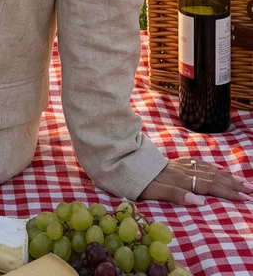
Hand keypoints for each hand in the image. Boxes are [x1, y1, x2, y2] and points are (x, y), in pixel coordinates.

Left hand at [138, 156, 252, 205]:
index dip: (226, 192)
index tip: (244, 199)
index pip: (208, 186)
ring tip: (241, 182)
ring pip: (207, 169)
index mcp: (178, 179)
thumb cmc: (133, 178)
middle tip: (250, 192)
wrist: (118, 156)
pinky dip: (211, 167)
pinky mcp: (174, 161)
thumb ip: (174, 195)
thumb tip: (200, 202)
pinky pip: (197, 162)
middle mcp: (181, 170)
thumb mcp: (150, 190)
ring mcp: (178, 164)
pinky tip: (218, 169)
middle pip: (211, 177)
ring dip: (225, 176)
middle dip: (232, 185)